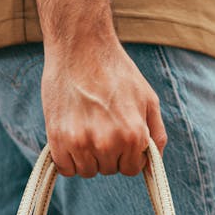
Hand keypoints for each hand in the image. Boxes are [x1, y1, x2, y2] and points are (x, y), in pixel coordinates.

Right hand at [42, 36, 167, 177]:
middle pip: (109, 169)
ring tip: (87, 129)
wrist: (80, 44)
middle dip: (108, 154)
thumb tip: (155, 162)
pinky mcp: (58, 137)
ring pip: (87, 171)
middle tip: (101, 126)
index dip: (127, 155)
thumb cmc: (116, 70)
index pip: (131, 169)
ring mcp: (82, 141)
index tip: (119, 138)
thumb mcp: (148, 99)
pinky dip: (68, 159)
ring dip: (88, 157)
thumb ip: (156, 133)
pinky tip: (71, 139)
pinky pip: (66, 168)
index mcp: (133, 135)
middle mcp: (108, 142)